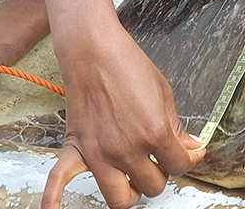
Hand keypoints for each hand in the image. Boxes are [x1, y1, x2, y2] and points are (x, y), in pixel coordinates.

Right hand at [41, 26, 204, 208]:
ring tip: (133, 180)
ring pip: (118, 198)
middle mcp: (126, 149)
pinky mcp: (76, 148)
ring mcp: (99, 152)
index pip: (179, 165)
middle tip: (160, 160)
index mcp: (153, 133)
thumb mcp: (164, 93)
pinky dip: (54, 197)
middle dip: (160, 174)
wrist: (94, 51)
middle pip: (151, 186)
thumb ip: (176, 126)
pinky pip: (58, 181)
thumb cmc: (128, 65)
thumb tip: (189, 146)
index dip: (189, 160)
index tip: (190, 154)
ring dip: (129, 193)